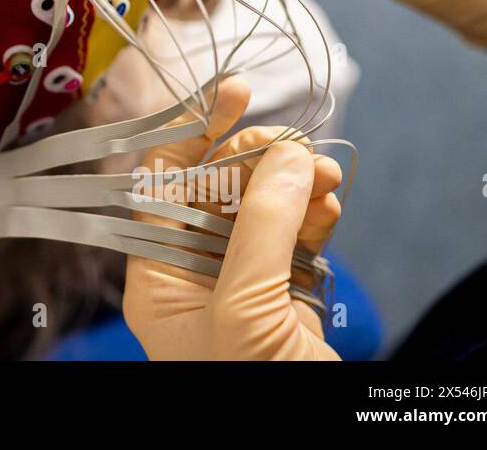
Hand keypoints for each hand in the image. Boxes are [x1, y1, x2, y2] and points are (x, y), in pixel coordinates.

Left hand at [123, 79, 342, 359]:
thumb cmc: (250, 391)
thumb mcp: (244, 309)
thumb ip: (258, 226)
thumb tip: (280, 154)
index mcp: (158, 276)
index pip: (163, 186)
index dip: (194, 134)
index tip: (231, 94)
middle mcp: (195, 273)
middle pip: (216, 187)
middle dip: (255, 155)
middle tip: (292, 143)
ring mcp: (244, 280)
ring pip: (262, 204)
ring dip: (293, 179)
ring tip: (324, 176)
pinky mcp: (289, 292)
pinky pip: (296, 233)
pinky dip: (314, 211)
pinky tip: (329, 202)